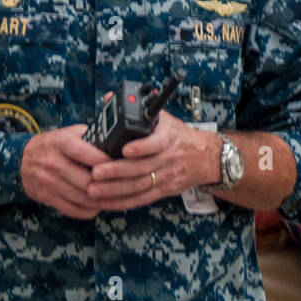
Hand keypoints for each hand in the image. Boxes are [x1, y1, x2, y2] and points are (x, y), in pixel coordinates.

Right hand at [21, 125, 112, 218]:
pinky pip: (72, 209)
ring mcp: (47, 181)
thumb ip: (91, 137)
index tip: (121, 166)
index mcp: (61, 143)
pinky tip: (97, 206)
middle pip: (87, 181)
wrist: (21, 158)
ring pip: (82, 198)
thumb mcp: (69, 133)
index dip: (106, 162)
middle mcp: (52, 162)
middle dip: (107, 186)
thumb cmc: (54, 144)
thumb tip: (119, 144)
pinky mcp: (46, 197)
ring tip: (113, 197)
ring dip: (101, 201)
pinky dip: (88, 211)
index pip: (86, 154)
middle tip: (121, 186)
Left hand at [85, 111, 219, 209]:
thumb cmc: (179, 136)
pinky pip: (143, 199)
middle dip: (117, 171)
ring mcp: (167, 175)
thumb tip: (108, 98)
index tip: (124, 149)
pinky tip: (107, 202)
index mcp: (168, 136)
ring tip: (93, 189)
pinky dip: (124, 202)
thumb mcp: (164, 119)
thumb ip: (136, 111)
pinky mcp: (165, 189)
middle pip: (142, 167)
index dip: (141, 147)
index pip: (157, 142)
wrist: (206, 157)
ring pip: (140, 185)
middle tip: (95, 173)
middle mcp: (169, 157)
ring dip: (115, 189)